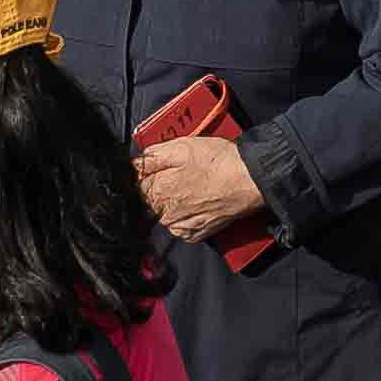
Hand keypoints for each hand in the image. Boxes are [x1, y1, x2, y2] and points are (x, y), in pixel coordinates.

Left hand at [135, 135, 265, 242]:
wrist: (249, 179)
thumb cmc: (218, 161)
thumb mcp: (181, 146)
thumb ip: (152, 156)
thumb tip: (131, 165)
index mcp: (157, 190)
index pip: (134, 186)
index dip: (143, 175)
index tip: (154, 168)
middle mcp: (165, 214)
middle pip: (148, 201)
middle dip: (158, 187)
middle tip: (178, 174)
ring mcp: (180, 226)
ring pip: (163, 214)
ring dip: (170, 202)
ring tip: (191, 186)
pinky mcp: (194, 234)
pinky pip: (179, 226)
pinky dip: (183, 215)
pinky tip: (196, 201)